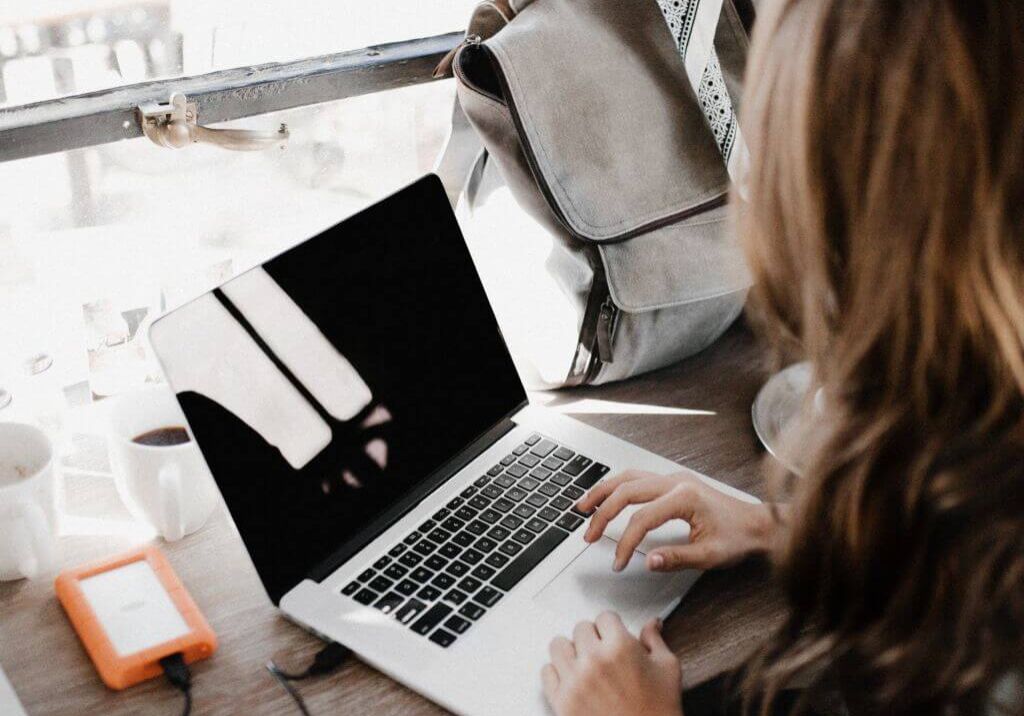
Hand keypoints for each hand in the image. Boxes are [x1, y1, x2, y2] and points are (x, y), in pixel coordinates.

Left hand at [542, 612, 682, 715]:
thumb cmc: (658, 709)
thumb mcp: (667, 669)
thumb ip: (655, 640)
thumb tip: (651, 623)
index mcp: (620, 647)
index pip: (605, 617)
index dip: (612, 627)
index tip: (614, 635)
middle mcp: (594, 660)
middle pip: (580, 628)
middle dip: (593, 638)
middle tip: (603, 652)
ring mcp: (575, 680)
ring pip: (558, 645)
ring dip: (571, 651)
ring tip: (584, 663)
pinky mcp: (561, 700)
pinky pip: (546, 672)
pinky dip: (558, 673)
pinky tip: (573, 679)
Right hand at [577, 470, 776, 571]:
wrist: (757, 524)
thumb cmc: (738, 538)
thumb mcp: (709, 555)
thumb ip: (676, 558)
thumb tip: (648, 561)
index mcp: (684, 497)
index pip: (641, 519)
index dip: (625, 542)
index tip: (618, 562)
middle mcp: (675, 481)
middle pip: (626, 490)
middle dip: (603, 513)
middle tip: (588, 535)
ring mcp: (673, 478)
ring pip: (628, 477)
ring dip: (603, 492)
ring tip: (583, 507)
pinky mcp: (672, 481)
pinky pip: (637, 477)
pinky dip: (617, 487)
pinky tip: (606, 496)